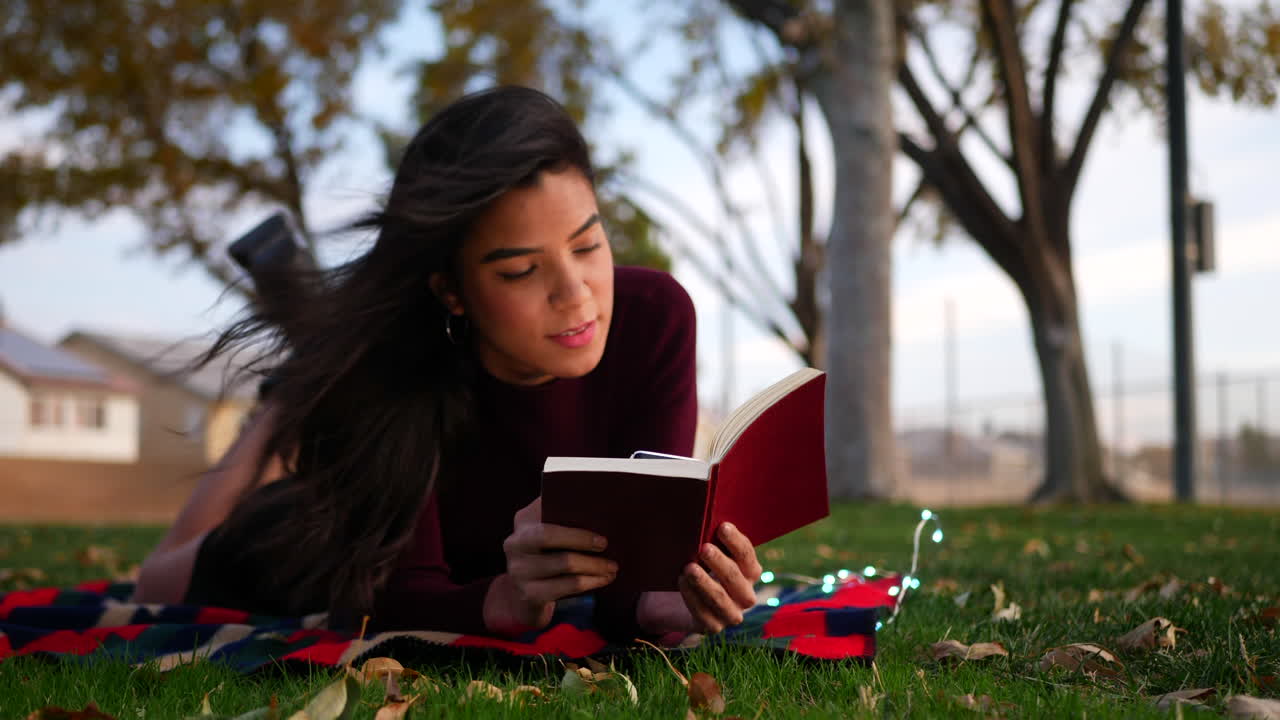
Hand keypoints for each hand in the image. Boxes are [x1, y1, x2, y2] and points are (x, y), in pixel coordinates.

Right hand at [485, 497, 617, 632]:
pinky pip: (567, 586)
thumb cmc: (549, 555)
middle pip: (549, 536)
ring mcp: (519, 571)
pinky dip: (590, 582)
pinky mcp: (530, 594)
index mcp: (523, 521)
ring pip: (564, 564)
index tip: (598, 521)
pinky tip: (603, 579)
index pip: (545, 510)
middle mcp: (515, 544)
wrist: (530, 593)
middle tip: (606, 544)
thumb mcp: (551, 532)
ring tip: (612, 566)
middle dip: (582, 539)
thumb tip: (598, 503)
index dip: (570, 514)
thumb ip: (566, 516)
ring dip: (594, 565)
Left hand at [638, 522, 761, 634]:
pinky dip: (692, 598)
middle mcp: (746, 595)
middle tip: (704, 548)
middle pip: (736, 578)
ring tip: (689, 567)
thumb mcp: (706, 554)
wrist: (676, 601)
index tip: (722, 526)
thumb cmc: (696, 567)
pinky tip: (682, 583)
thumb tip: (702, 520)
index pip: (747, 556)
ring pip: (721, 599)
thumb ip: (710, 540)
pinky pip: (704, 615)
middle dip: (720, 562)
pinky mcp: (713, 627)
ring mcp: (731, 614)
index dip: (736, 542)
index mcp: (750, 572)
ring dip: (705, 582)